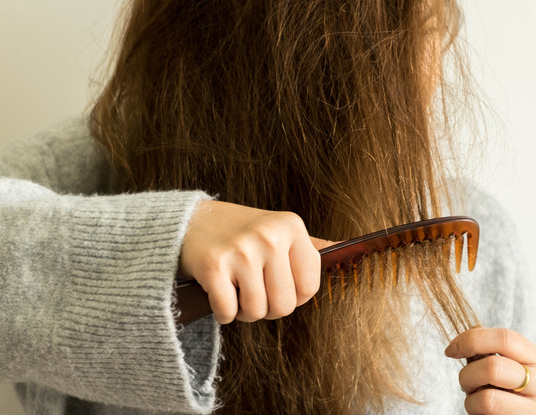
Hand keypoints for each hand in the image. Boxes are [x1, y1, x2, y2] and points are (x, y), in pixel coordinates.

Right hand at [179, 200, 334, 323]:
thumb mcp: (278, 229)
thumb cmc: (239, 232)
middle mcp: (269, 236)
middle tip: (251, 290)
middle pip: (284, 305)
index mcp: (291, 227)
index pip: (309, 288)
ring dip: (243, 311)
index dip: (292, 297)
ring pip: (256, 311)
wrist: (188, 221)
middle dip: (266, 308)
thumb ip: (310, 246)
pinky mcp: (214, 265)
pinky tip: (217, 293)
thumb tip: (347, 249)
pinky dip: (222, 312)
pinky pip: (228, 312)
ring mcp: (242, 250)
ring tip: (235, 289)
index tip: (275, 285)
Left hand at [445, 327, 535, 413]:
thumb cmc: (507, 395)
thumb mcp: (504, 369)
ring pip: (487, 397)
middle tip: (466, 382)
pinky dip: (474, 410)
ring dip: (471, 398)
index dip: (472, 340)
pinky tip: (484, 412)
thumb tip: (462, 342)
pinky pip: (486, 413)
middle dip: (468, 374)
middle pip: (493, 367)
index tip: (451, 349)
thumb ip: (489, 353)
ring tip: (476, 399)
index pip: (505, 338)